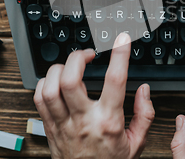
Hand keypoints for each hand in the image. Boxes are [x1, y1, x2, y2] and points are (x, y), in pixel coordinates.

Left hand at [33, 33, 154, 158]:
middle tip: (88, 54)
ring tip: (71, 65)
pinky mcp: (50, 128)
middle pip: (71, 80)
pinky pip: (39, 100)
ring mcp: (63, 124)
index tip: (123, 40)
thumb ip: (145, 114)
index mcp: (108, 122)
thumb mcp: (137, 143)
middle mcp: (83, 121)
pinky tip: (56, 81)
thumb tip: (144, 91)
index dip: (120, 55)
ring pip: (50, 88)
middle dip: (78, 58)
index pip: (115, 81)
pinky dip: (44, 83)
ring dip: (59, 69)